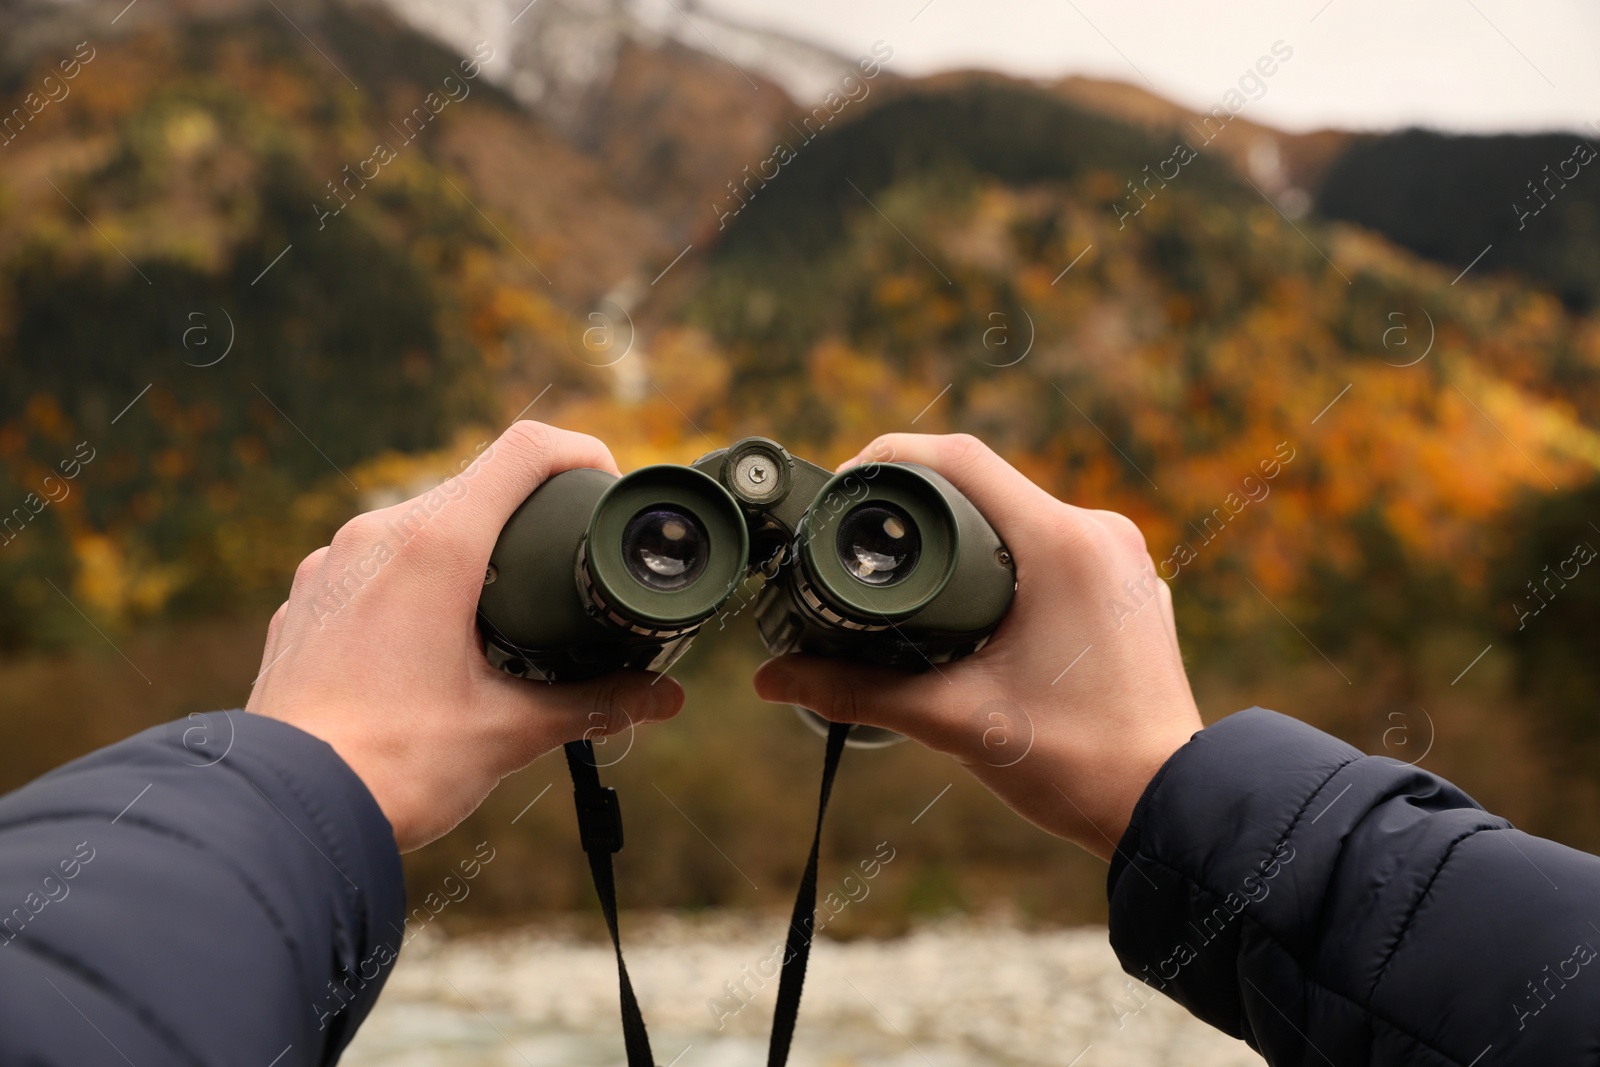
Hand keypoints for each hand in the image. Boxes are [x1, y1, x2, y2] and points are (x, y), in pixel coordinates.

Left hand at [245, 421, 682, 851]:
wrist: (280, 815)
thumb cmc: (393, 767)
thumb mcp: (508, 731)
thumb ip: (593, 703)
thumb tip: (662, 699)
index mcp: (435, 547)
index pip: (522, 452)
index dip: (579, 452)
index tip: (607, 484)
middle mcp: (376, 536)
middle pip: (472, 489)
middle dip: (527, 516)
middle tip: (565, 566)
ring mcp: (330, 565)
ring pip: (417, 526)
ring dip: (467, 552)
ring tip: (499, 615)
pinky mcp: (304, 601)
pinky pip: (372, 565)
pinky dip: (413, 584)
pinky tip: (429, 646)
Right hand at [753, 433, 1200, 860]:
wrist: (1171, 809)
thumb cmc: (1077, 763)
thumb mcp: (954, 720)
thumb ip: (857, 692)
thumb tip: (770, 679)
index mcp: (1063, 543)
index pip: (961, 459)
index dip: (889, 458)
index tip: (843, 486)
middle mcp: (1100, 533)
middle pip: (988, 486)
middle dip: (919, 504)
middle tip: (862, 537)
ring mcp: (1121, 559)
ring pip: (1022, 517)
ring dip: (965, 533)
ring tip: (907, 571)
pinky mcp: (1127, 588)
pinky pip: (1056, 548)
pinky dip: (1007, 563)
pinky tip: (973, 606)